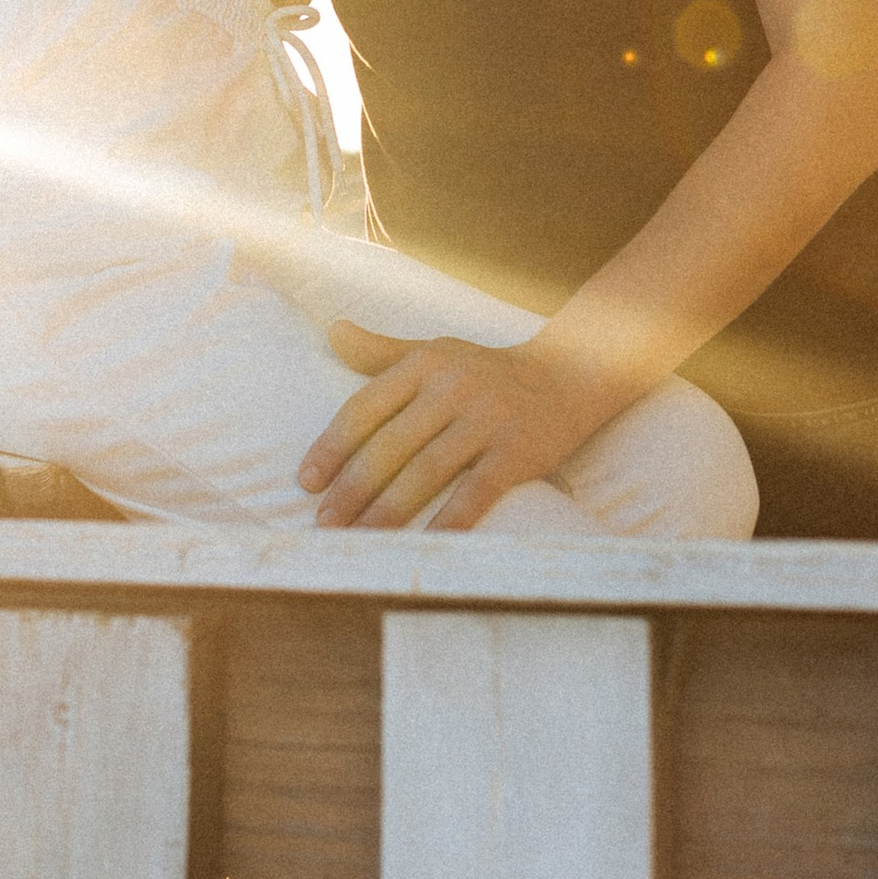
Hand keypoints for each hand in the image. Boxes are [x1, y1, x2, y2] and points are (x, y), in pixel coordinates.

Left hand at [300, 322, 612, 529]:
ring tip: (358, 539)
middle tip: (324, 524)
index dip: (333, 447)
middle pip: (391, 445)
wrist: (570, 375)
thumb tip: (332, 333)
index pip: (366, 407)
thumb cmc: (486, 371)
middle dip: (352, 488)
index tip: (307, 482)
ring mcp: (487, 419)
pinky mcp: (518, 451)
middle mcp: (453, 387)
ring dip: (387, 510)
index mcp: (425, 363)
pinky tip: (426, 546)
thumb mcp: (435, 350)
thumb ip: (381, 351)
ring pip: (426, 471)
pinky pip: (477, 491)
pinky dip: (450, 520)